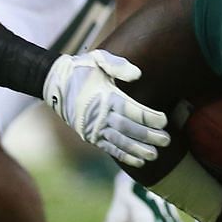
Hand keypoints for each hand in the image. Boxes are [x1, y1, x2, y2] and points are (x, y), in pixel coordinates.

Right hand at [43, 52, 170, 168]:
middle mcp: (99, 114)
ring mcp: (93, 127)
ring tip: (155, 155)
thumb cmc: (82, 69)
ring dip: (138, 150)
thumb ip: (118, 65)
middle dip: (148, 136)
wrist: (54, 83)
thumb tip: (139, 74)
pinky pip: (109, 148)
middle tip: (166, 140)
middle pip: (128, 129)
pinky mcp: (90, 136)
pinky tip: (139, 161)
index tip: (164, 120)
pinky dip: (124, 156)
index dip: (148, 117)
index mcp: (105, 95)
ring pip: (119, 142)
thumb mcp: (98, 59)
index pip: (131, 109)